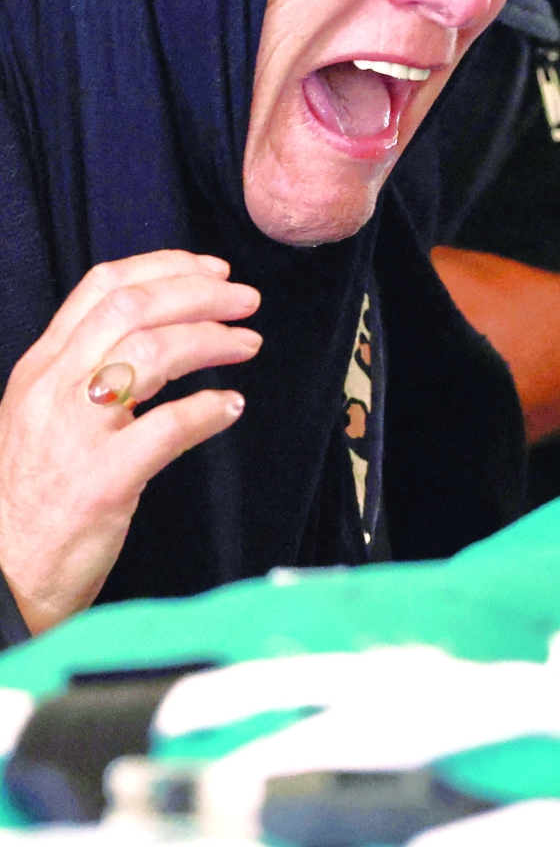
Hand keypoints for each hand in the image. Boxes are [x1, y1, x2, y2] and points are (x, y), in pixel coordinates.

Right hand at [0, 250, 260, 633]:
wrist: (0, 578)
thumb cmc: (29, 500)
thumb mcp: (39, 416)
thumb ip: (83, 371)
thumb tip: (151, 331)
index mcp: (41, 368)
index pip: (102, 287)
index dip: (165, 267)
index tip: (211, 271)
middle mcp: (54, 389)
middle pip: (134, 307)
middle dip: (199, 293)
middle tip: (245, 300)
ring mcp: (75, 433)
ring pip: (151, 353)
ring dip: (211, 340)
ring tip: (248, 344)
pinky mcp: (101, 481)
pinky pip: (167, 428)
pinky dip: (207, 410)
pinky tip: (230, 408)